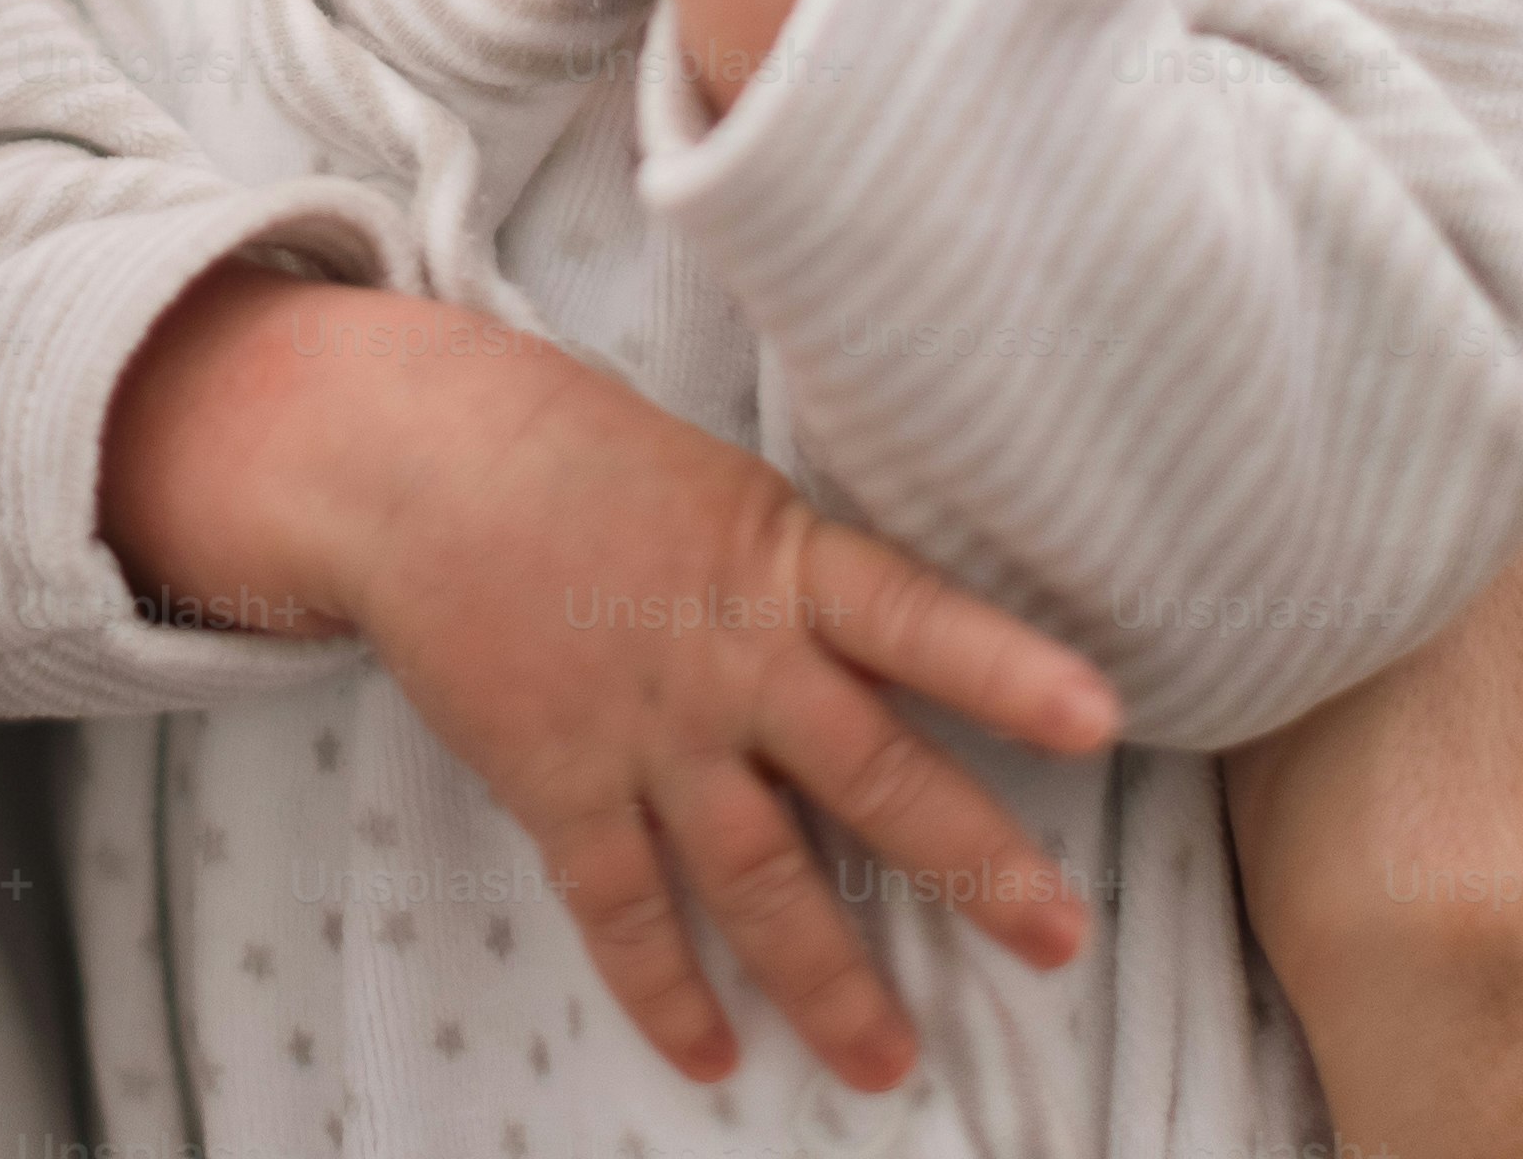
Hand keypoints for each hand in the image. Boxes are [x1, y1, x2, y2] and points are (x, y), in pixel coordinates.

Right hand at [112, 271, 1121, 1092]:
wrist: (422, 461)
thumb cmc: (588, 463)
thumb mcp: (727, 493)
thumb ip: (809, 583)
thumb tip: (904, 659)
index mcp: (782, 562)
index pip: (915, 617)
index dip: (1004, 669)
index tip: (1100, 721)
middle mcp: (730, 655)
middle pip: (870, 774)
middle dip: (972, 867)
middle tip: (1058, 941)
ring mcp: (646, 727)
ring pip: (757, 873)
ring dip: (828, 977)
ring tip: (888, 1062)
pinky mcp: (559, 779)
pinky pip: (621, 905)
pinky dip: (664, 989)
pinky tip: (711, 1056)